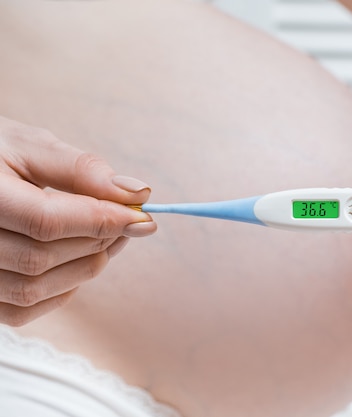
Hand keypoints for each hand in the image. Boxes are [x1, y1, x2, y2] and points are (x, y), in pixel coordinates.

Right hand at [0, 116, 155, 324]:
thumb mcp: (30, 147)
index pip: (45, 223)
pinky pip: (23, 309)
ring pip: (35, 289)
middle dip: (97, 241)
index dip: (100, 222)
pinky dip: (61, 289)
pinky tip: (77, 260)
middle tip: (129, 222)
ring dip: (85, 266)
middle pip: (42, 259)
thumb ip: (81, 170)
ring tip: (110, 238)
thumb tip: (137, 194)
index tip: (141, 217)